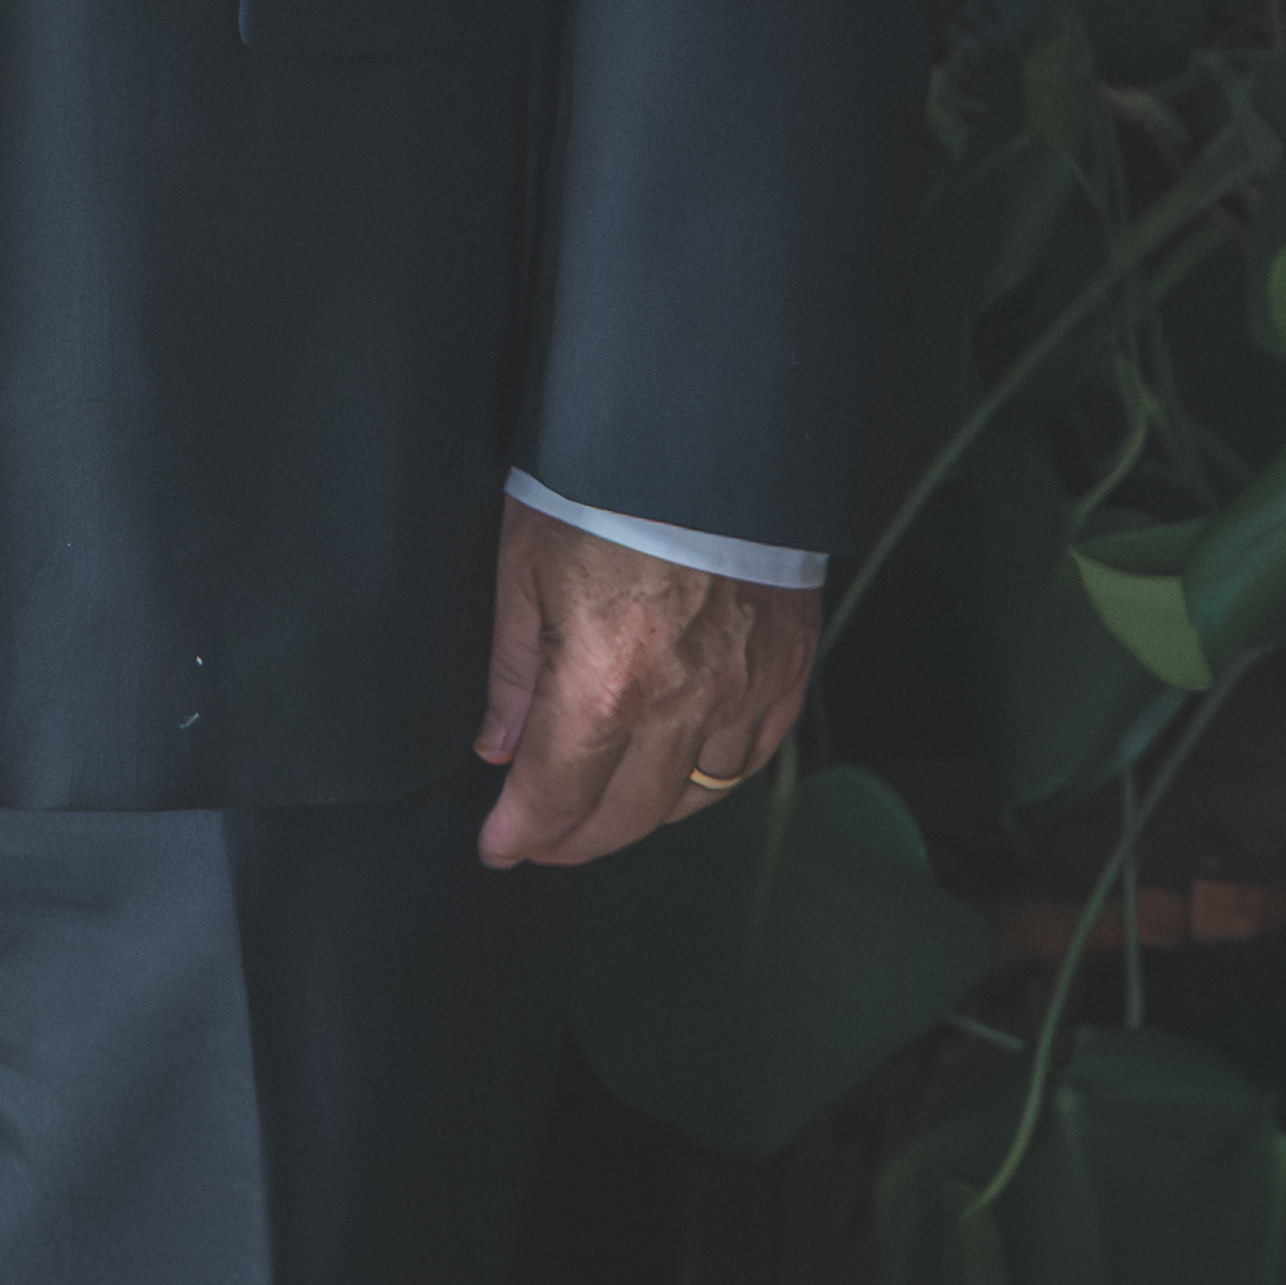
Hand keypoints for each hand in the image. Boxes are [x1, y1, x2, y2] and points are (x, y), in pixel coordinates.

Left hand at [478, 504, 825, 868]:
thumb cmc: (601, 490)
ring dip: (643, 816)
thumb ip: (511, 671)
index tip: (501, 845)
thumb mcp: (522, 569)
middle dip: (575, 839)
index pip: (558, 793)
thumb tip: (499, 745)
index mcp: (606, 682)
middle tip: (543, 841)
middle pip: (628, 813)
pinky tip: (682, 779)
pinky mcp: (786, 669)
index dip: (523, 831)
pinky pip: (752, 757)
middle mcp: (682, 702)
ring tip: (604, 813)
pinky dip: (713, 781)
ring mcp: (743, 690)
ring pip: (695, 797)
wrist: (702, 439)